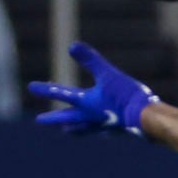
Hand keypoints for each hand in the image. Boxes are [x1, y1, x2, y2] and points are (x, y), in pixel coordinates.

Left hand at [27, 41, 155, 133]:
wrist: (146, 119)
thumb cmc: (127, 96)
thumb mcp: (108, 74)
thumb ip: (90, 60)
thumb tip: (71, 46)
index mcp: (86, 103)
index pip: (61, 93)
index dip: (46, 89)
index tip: (31, 87)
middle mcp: (90, 117)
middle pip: (67, 117)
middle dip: (53, 118)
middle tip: (39, 121)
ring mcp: (103, 126)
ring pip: (82, 128)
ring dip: (72, 127)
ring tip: (66, 130)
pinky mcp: (116, 130)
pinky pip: (100, 131)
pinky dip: (95, 130)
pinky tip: (99, 131)